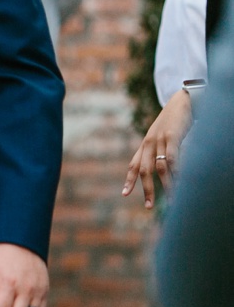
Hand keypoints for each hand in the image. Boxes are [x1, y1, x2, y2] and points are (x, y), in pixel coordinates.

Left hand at [122, 88, 192, 208]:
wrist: (182, 100)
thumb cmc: (173, 121)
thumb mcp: (162, 136)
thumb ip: (159, 151)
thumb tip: (164, 169)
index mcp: (144, 144)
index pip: (133, 165)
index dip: (129, 180)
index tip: (124, 194)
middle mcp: (148, 143)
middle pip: (144, 170)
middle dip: (146, 189)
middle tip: (148, 206)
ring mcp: (159, 140)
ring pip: (159, 167)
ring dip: (165, 185)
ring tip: (172, 199)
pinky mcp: (172, 136)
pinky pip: (172, 157)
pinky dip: (176, 170)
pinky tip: (180, 181)